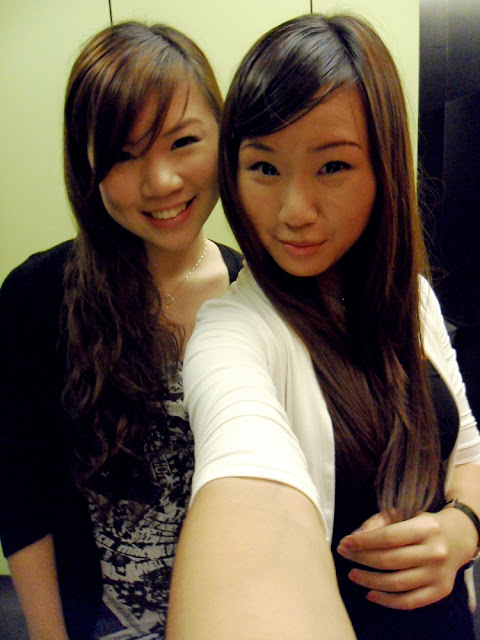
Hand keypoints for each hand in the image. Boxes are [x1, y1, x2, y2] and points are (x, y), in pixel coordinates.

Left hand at [336, 509, 473, 609]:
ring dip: (369, 580)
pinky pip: (409, 601)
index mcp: (426, 528)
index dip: (363, 542)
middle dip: (361, 558)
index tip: (345, 542)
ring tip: (353, 574)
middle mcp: (434, 552)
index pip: (388, 537)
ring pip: (396, 583)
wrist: (458, 538)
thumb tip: (355, 537)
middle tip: (344, 555)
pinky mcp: (440, 591)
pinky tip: (370, 593)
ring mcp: (438, 574)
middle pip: (390, 560)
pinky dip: (386, 600)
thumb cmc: (422, 525)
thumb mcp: (404, 515)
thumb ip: (378, 523)